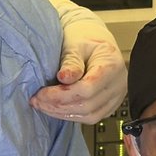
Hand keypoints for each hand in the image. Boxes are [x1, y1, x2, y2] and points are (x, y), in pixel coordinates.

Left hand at [30, 0, 126, 123]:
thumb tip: (64, 78)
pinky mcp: (109, 105)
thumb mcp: (75, 44)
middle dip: (58, 106)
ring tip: (42, 105)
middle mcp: (118, 84)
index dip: (61, 95)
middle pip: (87, 105)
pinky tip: (54, 108)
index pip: (87, 89)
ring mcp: (116, 97)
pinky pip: (90, 117)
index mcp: (112, 65)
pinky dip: (70, 115)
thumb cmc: (83, 39)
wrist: (93, 41)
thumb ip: (71, 61)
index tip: (41, 93)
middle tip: (36, 101)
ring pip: (89, 115)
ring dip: (62, 113)